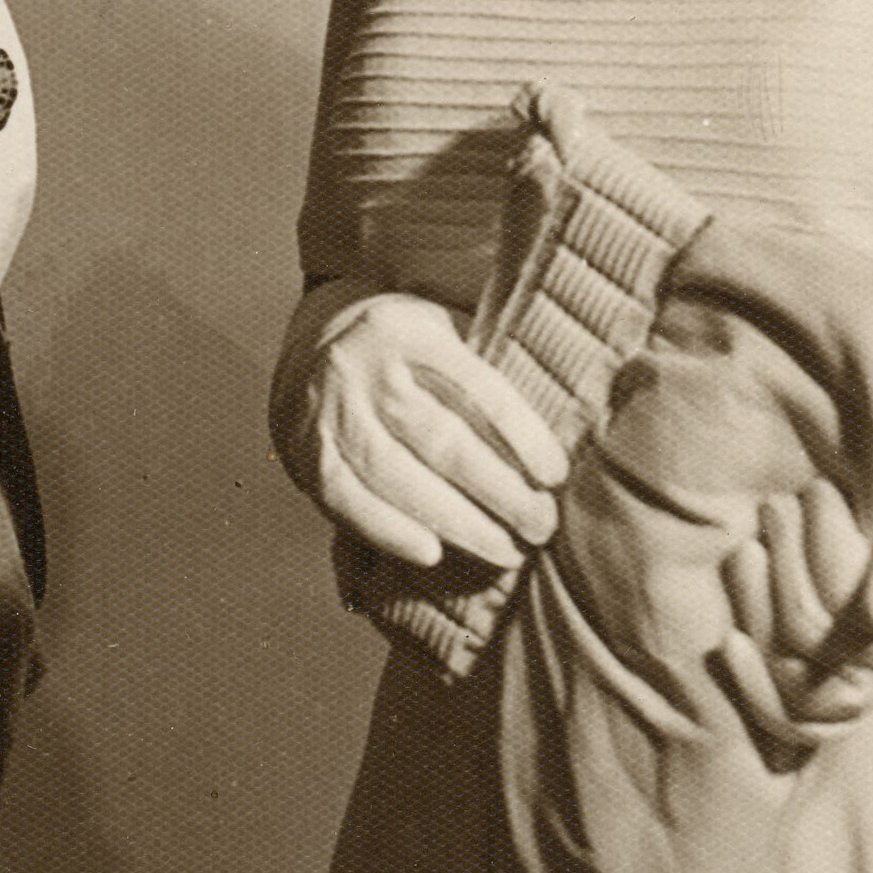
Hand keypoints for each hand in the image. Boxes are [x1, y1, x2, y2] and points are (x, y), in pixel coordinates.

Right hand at [277, 286, 570, 575]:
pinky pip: (347, 501)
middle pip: (441, 441)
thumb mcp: (448, 318)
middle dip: (499, 493)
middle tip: (542, 525)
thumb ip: (493, 344)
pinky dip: (389, 532)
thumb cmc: (410, 344)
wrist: (315, 340)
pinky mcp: (306, 452)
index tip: (556, 476)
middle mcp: (364, 366)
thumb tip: (566, 376)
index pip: (478, 388)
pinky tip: (432, 555)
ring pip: (398, 477)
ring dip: (457, 524)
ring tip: (505, 552)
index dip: (522, 437)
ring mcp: (329, 411)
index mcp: (412, 329)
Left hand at [711, 439, 872, 762]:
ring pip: (800, 682)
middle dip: (788, 567)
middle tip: (773, 507)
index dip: (828, 548)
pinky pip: (792, 722)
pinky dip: (756, 686)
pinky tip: (730, 642)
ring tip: (749, 548)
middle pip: (824, 641)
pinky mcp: (838, 703)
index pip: (866, 604)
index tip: (815, 489)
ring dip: (760, 613)